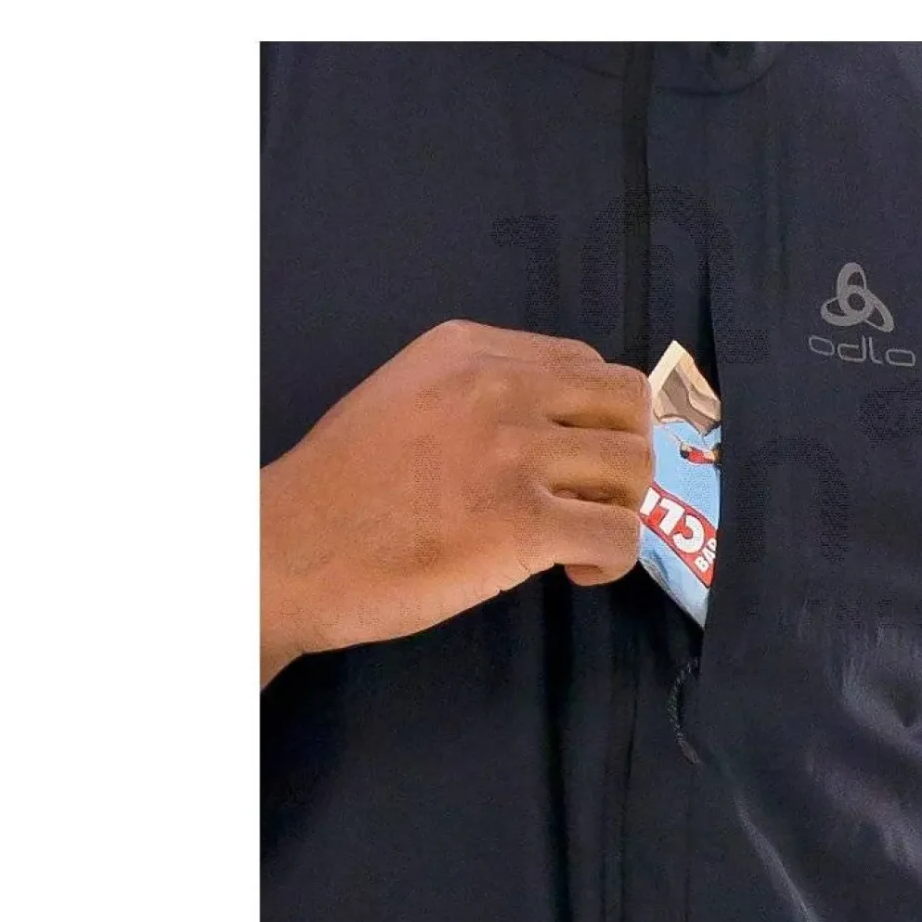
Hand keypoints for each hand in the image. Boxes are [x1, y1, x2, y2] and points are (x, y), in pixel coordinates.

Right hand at [261, 320, 652, 683]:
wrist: (287, 551)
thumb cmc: (335, 490)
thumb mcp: (401, 397)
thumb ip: (474, 395)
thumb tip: (542, 428)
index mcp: (470, 350)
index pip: (585, 364)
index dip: (594, 418)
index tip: (569, 459)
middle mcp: (501, 387)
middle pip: (627, 403)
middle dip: (623, 454)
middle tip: (591, 497)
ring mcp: (515, 452)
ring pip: (634, 468)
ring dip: (620, 508)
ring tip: (578, 539)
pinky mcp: (524, 523)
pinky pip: (620, 535)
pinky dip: (613, 560)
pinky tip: (575, 571)